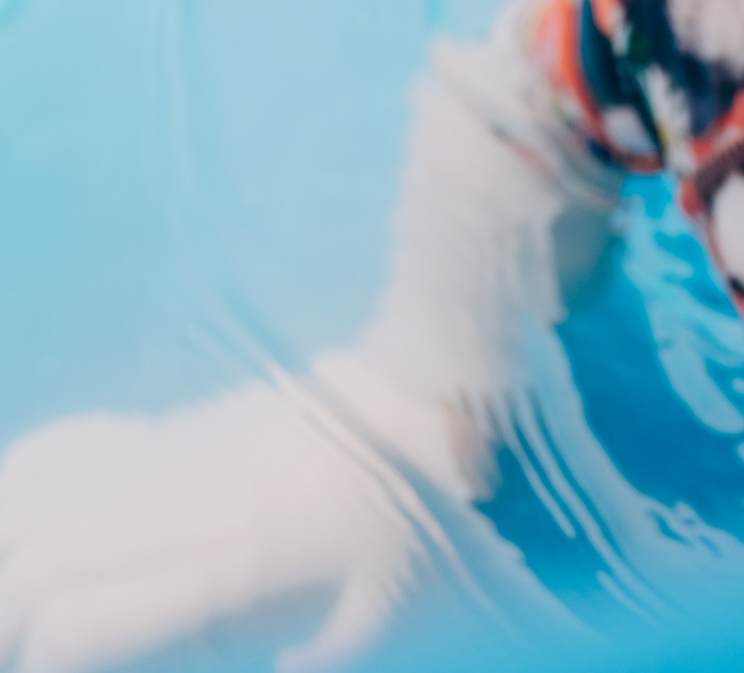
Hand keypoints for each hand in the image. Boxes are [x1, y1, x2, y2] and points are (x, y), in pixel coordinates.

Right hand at [0, 353, 469, 672]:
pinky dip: (18, 479)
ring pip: (34, 501)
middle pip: (36, 566)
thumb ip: (335, 649)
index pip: (85, 621)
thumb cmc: (408, 498)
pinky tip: (11, 512)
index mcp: (222, 561)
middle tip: (12, 645)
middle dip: (4, 616)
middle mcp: (175, 508)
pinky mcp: (169, 424)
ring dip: (1, 547)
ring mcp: (166, 457)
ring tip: (4, 594)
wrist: (409, 391)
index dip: (46, 661)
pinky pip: (64, 444)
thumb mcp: (389, 595)